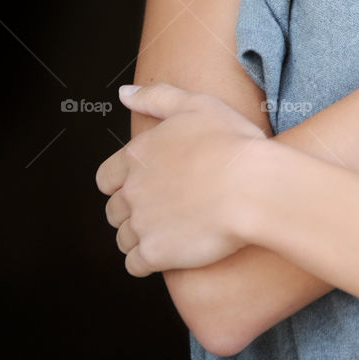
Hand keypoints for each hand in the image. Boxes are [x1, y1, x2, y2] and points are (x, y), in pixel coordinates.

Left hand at [95, 84, 267, 276]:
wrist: (252, 187)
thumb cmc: (231, 144)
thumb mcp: (196, 105)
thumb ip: (155, 98)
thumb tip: (124, 94)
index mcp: (137, 155)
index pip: (106, 178)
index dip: (122, 183)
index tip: (145, 186)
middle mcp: (132, 190)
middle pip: (114, 210)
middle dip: (133, 212)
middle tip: (164, 209)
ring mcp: (141, 224)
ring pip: (123, 239)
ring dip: (140, 238)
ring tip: (171, 232)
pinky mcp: (154, 254)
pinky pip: (135, 265)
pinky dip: (147, 262)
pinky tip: (170, 252)